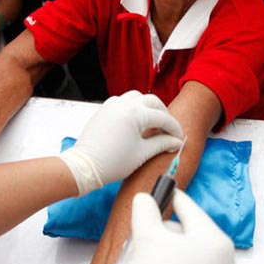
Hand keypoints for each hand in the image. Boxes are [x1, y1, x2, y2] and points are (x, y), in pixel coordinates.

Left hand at [59, 91, 182, 194]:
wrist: (85, 166)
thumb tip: (175, 142)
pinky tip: (137, 123)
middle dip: (163, 114)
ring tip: (153, 124)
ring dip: (149, 108)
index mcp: (135, 114)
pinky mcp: (105, 109)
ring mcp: (112, 105)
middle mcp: (123, 104)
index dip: (174, 128)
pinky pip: (124, 101)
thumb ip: (162, 144)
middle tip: (168, 130)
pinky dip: (134, 108)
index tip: (179, 138)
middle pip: (153, 101)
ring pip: (138, 98)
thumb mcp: (142, 154)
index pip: (163, 117)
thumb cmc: (111, 162)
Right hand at [105, 190, 238, 263]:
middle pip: (191, 235)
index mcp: (216, 242)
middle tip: (144, 241)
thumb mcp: (146, 239)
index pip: (191, 210)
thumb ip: (146, 211)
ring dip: (169, 256)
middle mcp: (227, 263)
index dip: (173, 199)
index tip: (165, 193)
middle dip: (166, 235)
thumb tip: (145, 198)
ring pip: (191, 259)